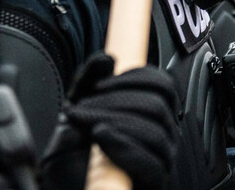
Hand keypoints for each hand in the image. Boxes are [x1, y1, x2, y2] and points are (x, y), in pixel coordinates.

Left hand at [41, 53, 178, 189]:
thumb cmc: (71, 160)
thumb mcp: (75, 114)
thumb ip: (88, 83)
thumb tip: (107, 58)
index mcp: (150, 115)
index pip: (163, 85)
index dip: (134, 77)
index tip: (101, 83)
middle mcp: (162, 135)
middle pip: (158, 104)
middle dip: (117, 99)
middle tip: (84, 106)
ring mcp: (161, 160)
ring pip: (154, 130)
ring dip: (114, 120)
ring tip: (84, 124)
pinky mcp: (155, 181)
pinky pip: (151, 162)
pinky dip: (124, 145)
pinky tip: (101, 138)